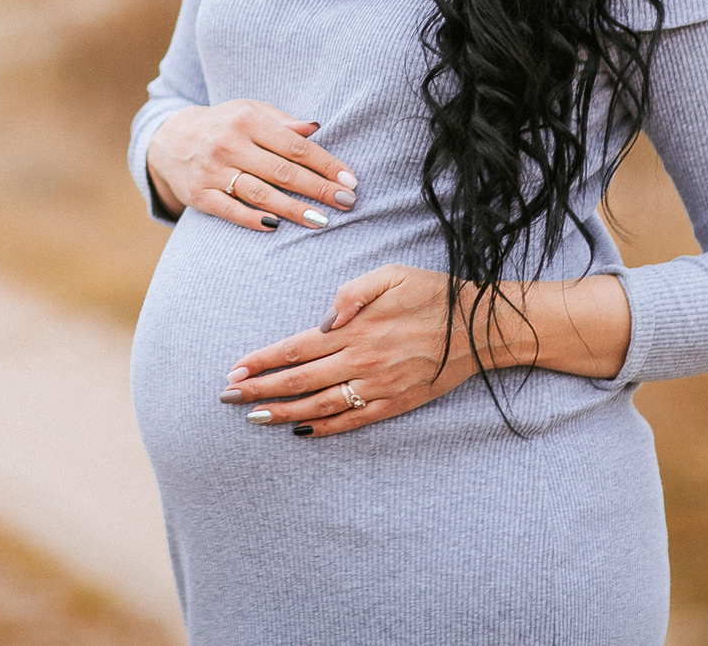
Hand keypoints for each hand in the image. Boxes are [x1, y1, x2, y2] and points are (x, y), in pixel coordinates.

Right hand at [146, 101, 356, 231]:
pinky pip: (230, 210)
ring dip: (293, 209)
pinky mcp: (199, 195)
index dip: (325, 164)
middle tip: (346, 202)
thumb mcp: (249, 111)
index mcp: (246, 120)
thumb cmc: (224, 125)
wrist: (170, 139)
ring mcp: (212, 171)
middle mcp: (228, 144)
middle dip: (317, 189)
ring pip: (259, 193)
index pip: (294, 145)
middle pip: (281, 171)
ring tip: (322, 221)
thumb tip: (316, 128)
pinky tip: (277, 227)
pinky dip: (253, 219)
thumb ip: (282, 121)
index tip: (350, 180)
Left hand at [218, 264, 478, 435]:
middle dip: (260, 390)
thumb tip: (324, 319)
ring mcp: (378, 387)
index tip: (236, 369)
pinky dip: (326, 429)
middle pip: (299, 381)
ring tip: (255, 417)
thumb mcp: (392, 275)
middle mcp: (361, 362)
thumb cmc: (433, 294)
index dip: (263, 361)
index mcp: (355, 330)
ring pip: (321, 406)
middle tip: (228, 398)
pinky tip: (303, 433)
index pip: (296, 348)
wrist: (479, 329)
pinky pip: (354, 421)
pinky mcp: (396, 404)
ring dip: (284, 413)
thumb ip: (352, 294)